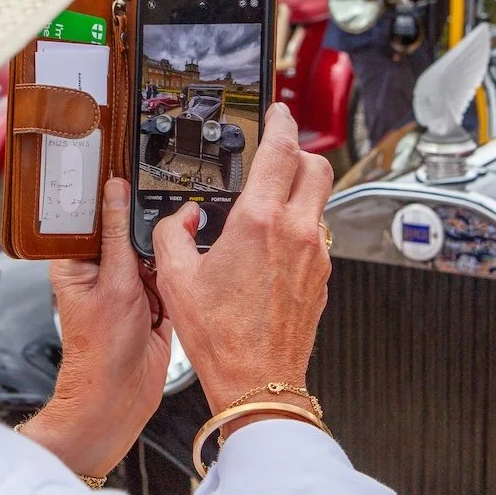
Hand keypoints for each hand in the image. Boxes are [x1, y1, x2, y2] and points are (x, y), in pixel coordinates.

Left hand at [20, 179, 171, 478]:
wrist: (120, 398)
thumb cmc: (100, 351)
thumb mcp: (113, 281)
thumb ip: (119, 233)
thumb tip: (115, 191)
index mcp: (77, 262)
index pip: (95, 216)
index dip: (115, 198)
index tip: (136, 179)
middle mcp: (102, 272)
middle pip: (131, 233)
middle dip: (149, 238)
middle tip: (161, 238)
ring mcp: (128, 288)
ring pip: (156, 255)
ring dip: (165, 264)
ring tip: (160, 283)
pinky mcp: (152, 304)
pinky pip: (171, 279)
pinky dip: (177, 284)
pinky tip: (173, 295)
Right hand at [152, 104, 332, 418]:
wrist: (258, 383)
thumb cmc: (221, 338)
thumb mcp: (177, 277)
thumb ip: (172, 233)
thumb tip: (180, 218)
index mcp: (260, 222)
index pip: (281, 149)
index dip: (280, 121)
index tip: (276, 111)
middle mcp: (297, 232)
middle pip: (317, 165)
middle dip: (299, 149)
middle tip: (278, 149)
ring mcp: (316, 255)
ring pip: (320, 200)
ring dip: (300, 188)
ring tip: (271, 198)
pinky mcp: (323, 277)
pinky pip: (317, 234)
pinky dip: (300, 224)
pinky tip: (273, 243)